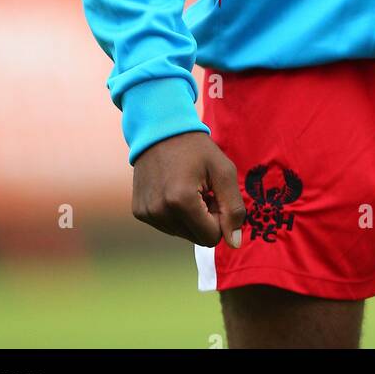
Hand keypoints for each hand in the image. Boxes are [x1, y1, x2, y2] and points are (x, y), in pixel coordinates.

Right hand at [132, 131, 245, 248]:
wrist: (160, 129)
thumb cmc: (197, 148)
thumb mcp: (223, 171)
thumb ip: (233, 208)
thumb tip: (234, 244)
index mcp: (181, 201)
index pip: (211, 237)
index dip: (219, 218)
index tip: (215, 194)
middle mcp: (160, 211)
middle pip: (196, 239)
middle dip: (205, 219)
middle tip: (203, 190)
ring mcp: (147, 213)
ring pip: (182, 234)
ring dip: (191, 217)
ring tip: (188, 188)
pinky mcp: (139, 212)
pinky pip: (167, 226)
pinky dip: (175, 214)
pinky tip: (173, 190)